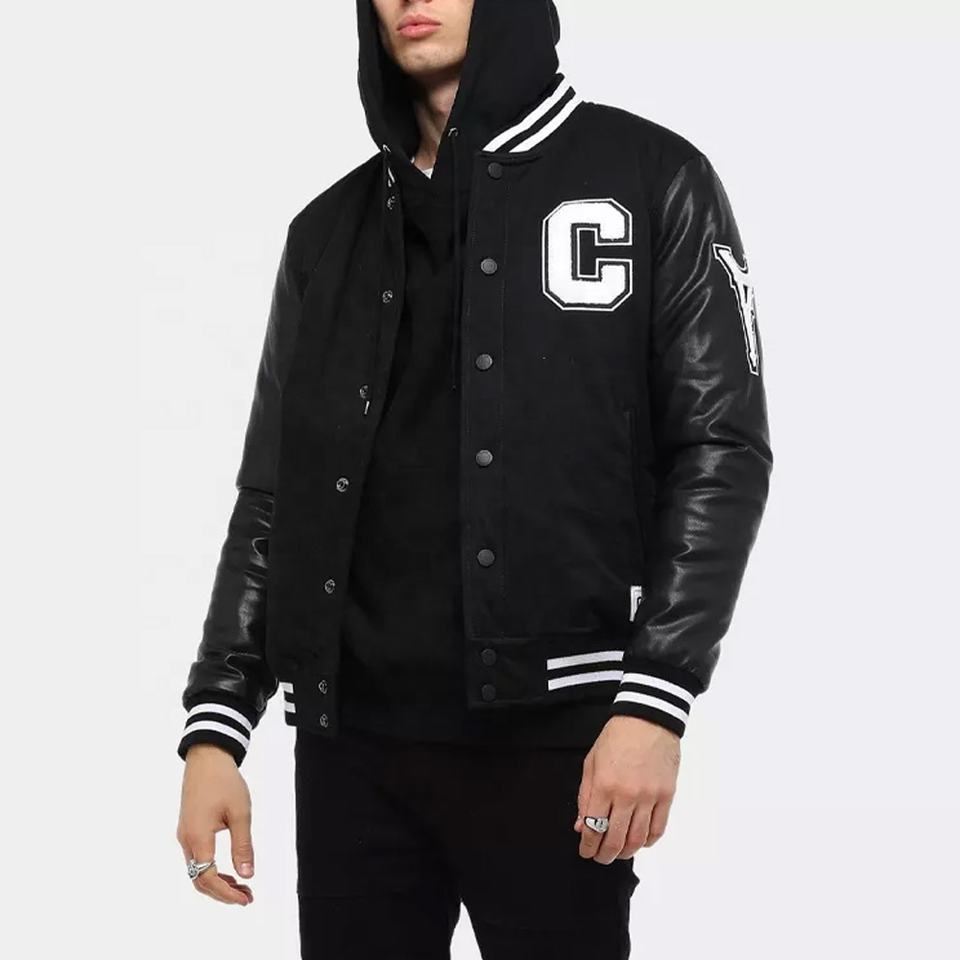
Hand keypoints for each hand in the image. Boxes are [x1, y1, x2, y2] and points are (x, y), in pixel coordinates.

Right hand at [176, 743, 254, 904]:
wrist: (207, 757)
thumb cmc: (224, 781)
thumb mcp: (240, 813)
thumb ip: (243, 845)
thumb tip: (247, 874)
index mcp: (198, 837)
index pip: (208, 877)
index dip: (226, 893)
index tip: (245, 898)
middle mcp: (186, 839)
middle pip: (199, 879)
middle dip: (222, 893)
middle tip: (246, 897)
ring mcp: (185, 834)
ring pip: (196, 870)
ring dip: (217, 882)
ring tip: (241, 886)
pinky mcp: (188, 829)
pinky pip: (196, 858)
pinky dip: (211, 869)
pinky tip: (228, 870)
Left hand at [574, 715, 680, 863]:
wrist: (648, 719)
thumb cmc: (616, 738)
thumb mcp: (591, 763)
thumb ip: (585, 796)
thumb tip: (581, 826)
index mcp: (604, 785)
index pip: (593, 827)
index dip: (587, 845)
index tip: (585, 851)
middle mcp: (627, 794)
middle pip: (615, 839)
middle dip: (604, 855)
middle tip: (600, 858)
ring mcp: (649, 796)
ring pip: (637, 839)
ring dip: (625, 852)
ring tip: (618, 853)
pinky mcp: (667, 795)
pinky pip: (658, 829)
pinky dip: (648, 842)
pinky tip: (639, 842)